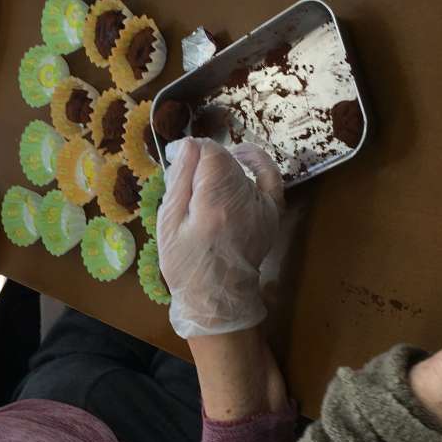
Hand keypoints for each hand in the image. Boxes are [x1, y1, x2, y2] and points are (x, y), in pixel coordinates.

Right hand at [157, 139, 282, 338]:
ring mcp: (263, 205)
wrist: (217, 296)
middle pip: (223, 159)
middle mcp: (245, 199)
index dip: (189, 149)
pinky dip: (257, 161)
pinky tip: (241, 157)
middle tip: (184, 183)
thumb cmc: (185, 263)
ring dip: (219, 169)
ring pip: (239, 167)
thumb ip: (179, 180)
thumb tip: (188, 144)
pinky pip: (270, 175)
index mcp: (215, 203)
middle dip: (201, 162)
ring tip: (202, 186)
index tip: (174, 157)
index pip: (208, 151)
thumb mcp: (169, 223)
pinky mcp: (272, 211)